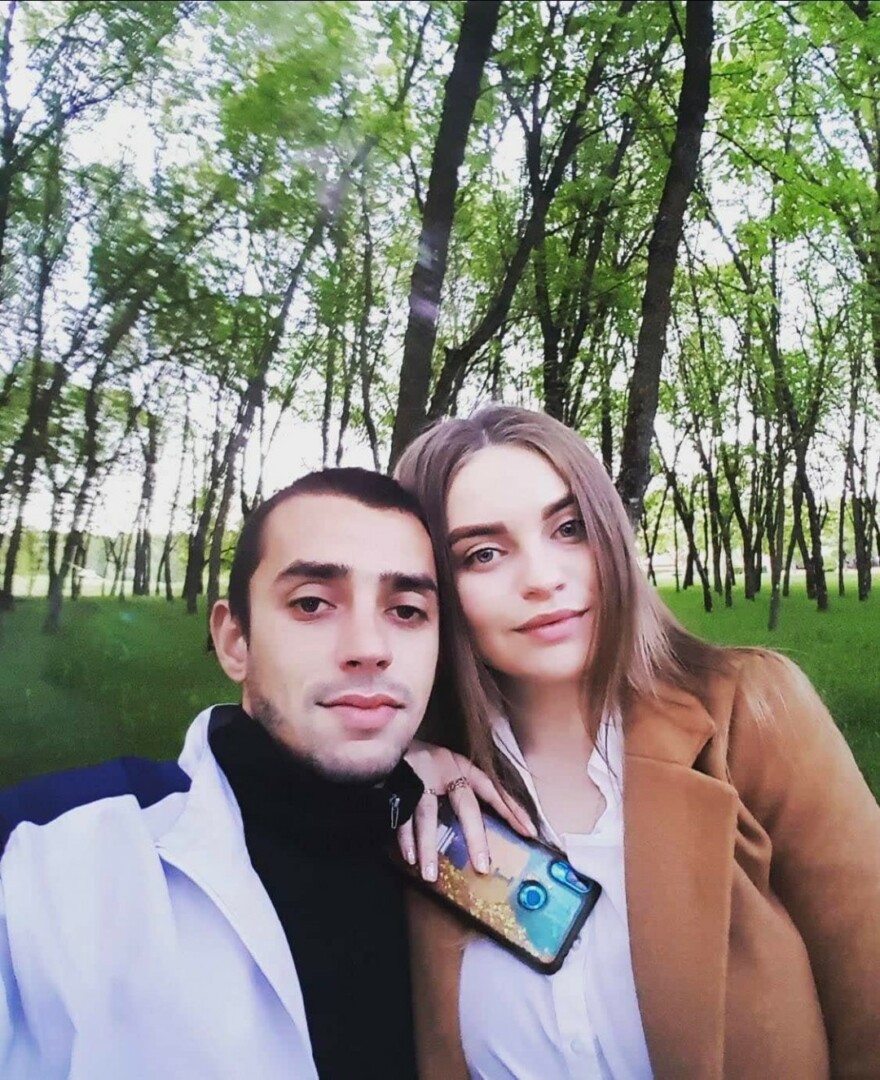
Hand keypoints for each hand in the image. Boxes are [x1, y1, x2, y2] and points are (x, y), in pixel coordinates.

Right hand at [401, 739, 536, 881]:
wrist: (382, 739)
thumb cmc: (418, 760)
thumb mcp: (443, 767)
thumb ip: (459, 791)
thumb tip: (480, 830)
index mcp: (462, 764)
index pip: (493, 789)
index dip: (512, 809)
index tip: (530, 832)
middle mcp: (445, 766)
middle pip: (465, 806)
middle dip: (475, 838)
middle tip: (482, 867)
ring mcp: (420, 773)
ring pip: (428, 816)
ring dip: (428, 848)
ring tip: (430, 876)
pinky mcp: (397, 780)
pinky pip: (403, 815)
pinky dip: (405, 839)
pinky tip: (409, 858)